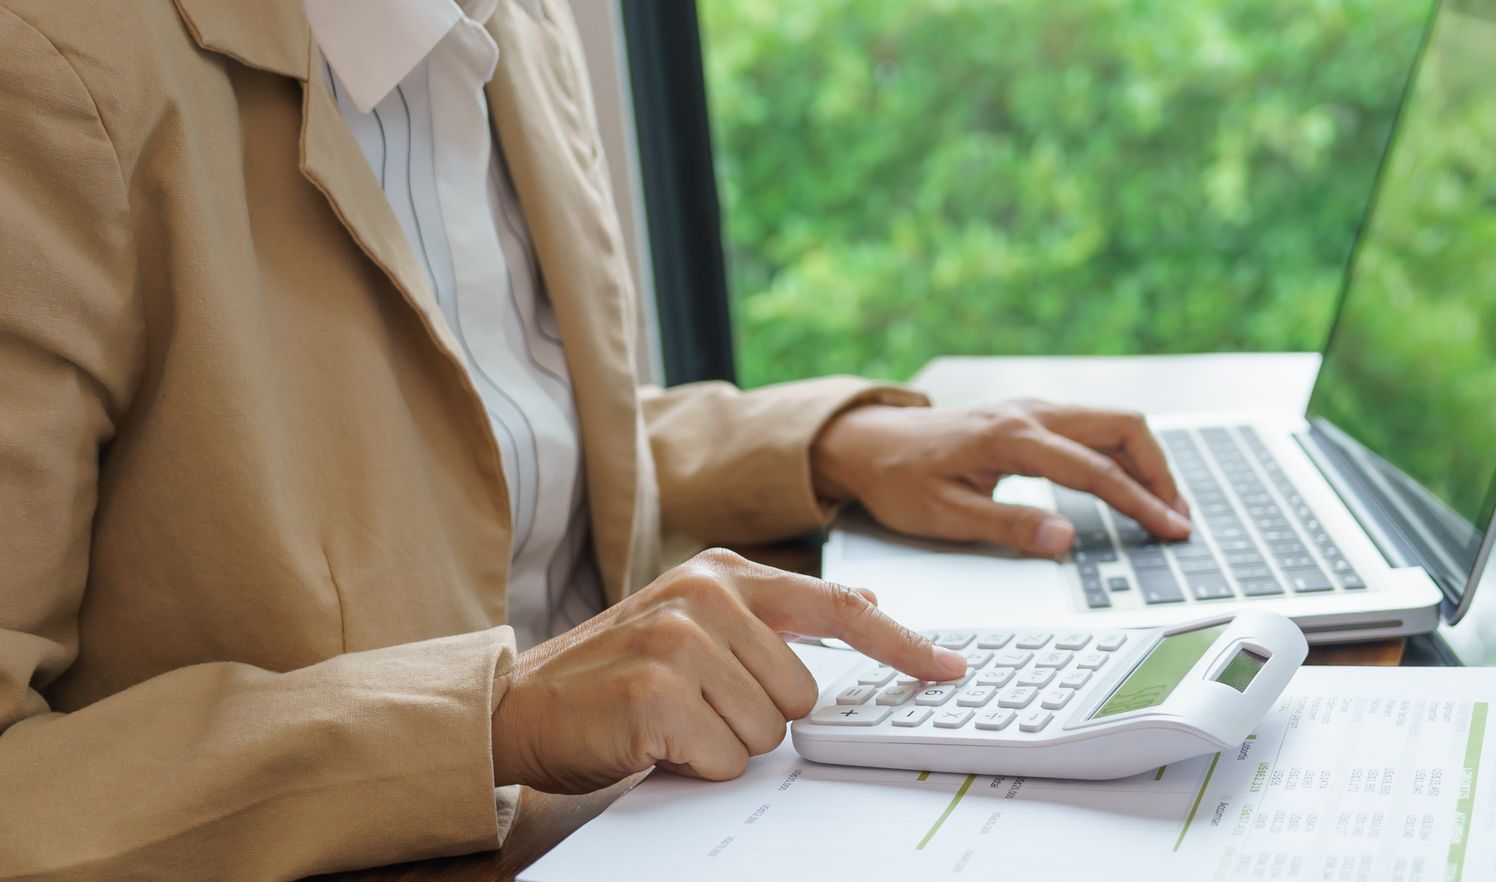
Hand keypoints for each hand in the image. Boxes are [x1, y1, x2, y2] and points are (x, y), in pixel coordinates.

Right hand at [489, 549, 965, 791]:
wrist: (518, 704)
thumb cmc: (614, 676)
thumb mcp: (698, 626)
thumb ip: (776, 620)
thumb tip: (866, 617)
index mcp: (723, 573)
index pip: (837, 606)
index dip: (901, 643)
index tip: (948, 667)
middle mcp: (705, 594)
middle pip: (805, 691)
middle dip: (760, 717)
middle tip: (699, 709)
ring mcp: (680, 639)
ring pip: (770, 728)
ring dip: (725, 743)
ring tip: (672, 721)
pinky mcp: (657, 691)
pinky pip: (727, 756)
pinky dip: (696, 765)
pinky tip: (655, 740)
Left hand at [811, 399, 1190, 556]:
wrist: (868, 441)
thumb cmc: (899, 479)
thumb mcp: (943, 514)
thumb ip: (1008, 525)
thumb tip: (1065, 538)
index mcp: (1011, 437)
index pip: (1095, 470)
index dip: (1141, 503)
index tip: (1172, 529)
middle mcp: (1030, 413)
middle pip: (1122, 427)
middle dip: (1160, 473)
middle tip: (1178, 519)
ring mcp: (1033, 409)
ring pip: (1113, 423)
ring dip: (1145, 461)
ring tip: (1164, 507)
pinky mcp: (1032, 415)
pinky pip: (1094, 427)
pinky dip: (1123, 454)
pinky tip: (1129, 484)